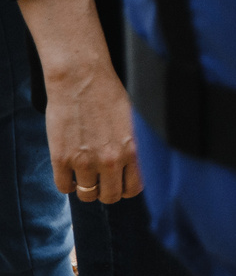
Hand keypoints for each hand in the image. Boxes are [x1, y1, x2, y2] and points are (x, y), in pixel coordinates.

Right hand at [46, 60, 140, 206]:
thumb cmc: (109, 95)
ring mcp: (85, 161)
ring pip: (87, 195)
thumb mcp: (133, 121)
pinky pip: (64, 188)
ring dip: (86, 187)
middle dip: (106, 191)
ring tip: (85, 174)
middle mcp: (111, 159)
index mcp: (134, 150)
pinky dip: (67, 184)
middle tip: (101, 179)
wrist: (81, 78)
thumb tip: (135, 168)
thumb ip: (135, 146)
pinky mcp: (61, 158)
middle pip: (110, 196)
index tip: (119, 181)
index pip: (134, 188)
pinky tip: (69, 172)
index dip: (125, 187)